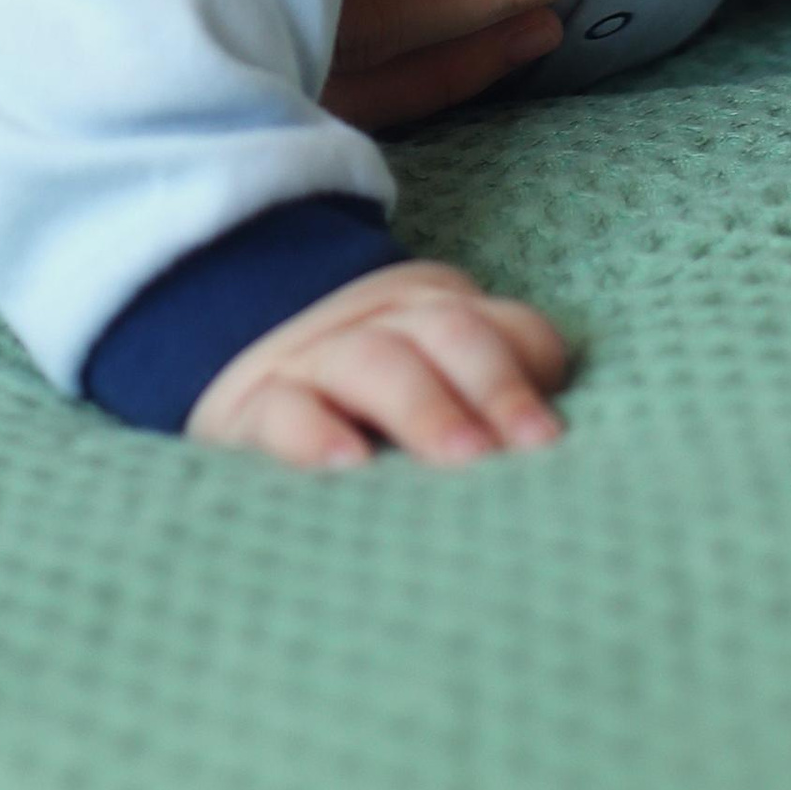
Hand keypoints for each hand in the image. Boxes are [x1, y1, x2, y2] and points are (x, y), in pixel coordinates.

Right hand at [188, 261, 570, 468]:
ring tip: (463, 460)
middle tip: (528, 449)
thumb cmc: (366, 404)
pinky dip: (315, 435)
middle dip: (494, 387)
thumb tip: (560, 471)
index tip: (552, 437)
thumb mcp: (430, 386)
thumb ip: (489, 407)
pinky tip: (347, 466)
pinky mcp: (255, 405)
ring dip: (425, 407)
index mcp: (439, 318)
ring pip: (377, 363)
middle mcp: (385, 327)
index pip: (502, 327)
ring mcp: (318, 360)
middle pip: (449, 334)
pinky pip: (285, 410)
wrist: (229, 336)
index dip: (529, 370)